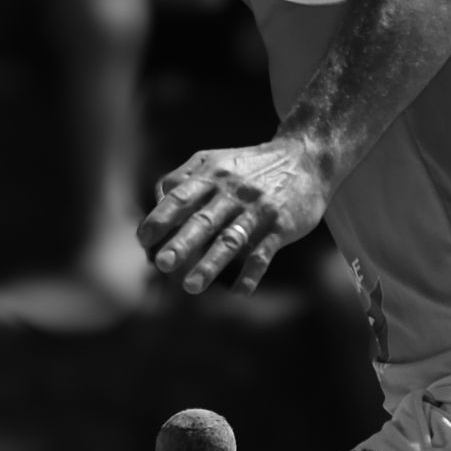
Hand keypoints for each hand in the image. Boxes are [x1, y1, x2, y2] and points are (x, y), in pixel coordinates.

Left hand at [137, 137, 330, 295]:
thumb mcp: (215, 160)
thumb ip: (183, 178)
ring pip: (231, 240)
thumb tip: (156, 203)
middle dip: (181, 243)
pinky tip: (238, 292)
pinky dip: (251, 274)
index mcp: (212, 175)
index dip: (161, 218)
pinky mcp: (281, 226)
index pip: (180, 197)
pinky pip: (263, 253)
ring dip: (210, 265)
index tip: (144, 239)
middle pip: (203, 220)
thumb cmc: (251, 166)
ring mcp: (258, 210)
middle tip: (162, 264)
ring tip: (191, 287)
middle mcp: (233, 192)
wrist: (306, 158)